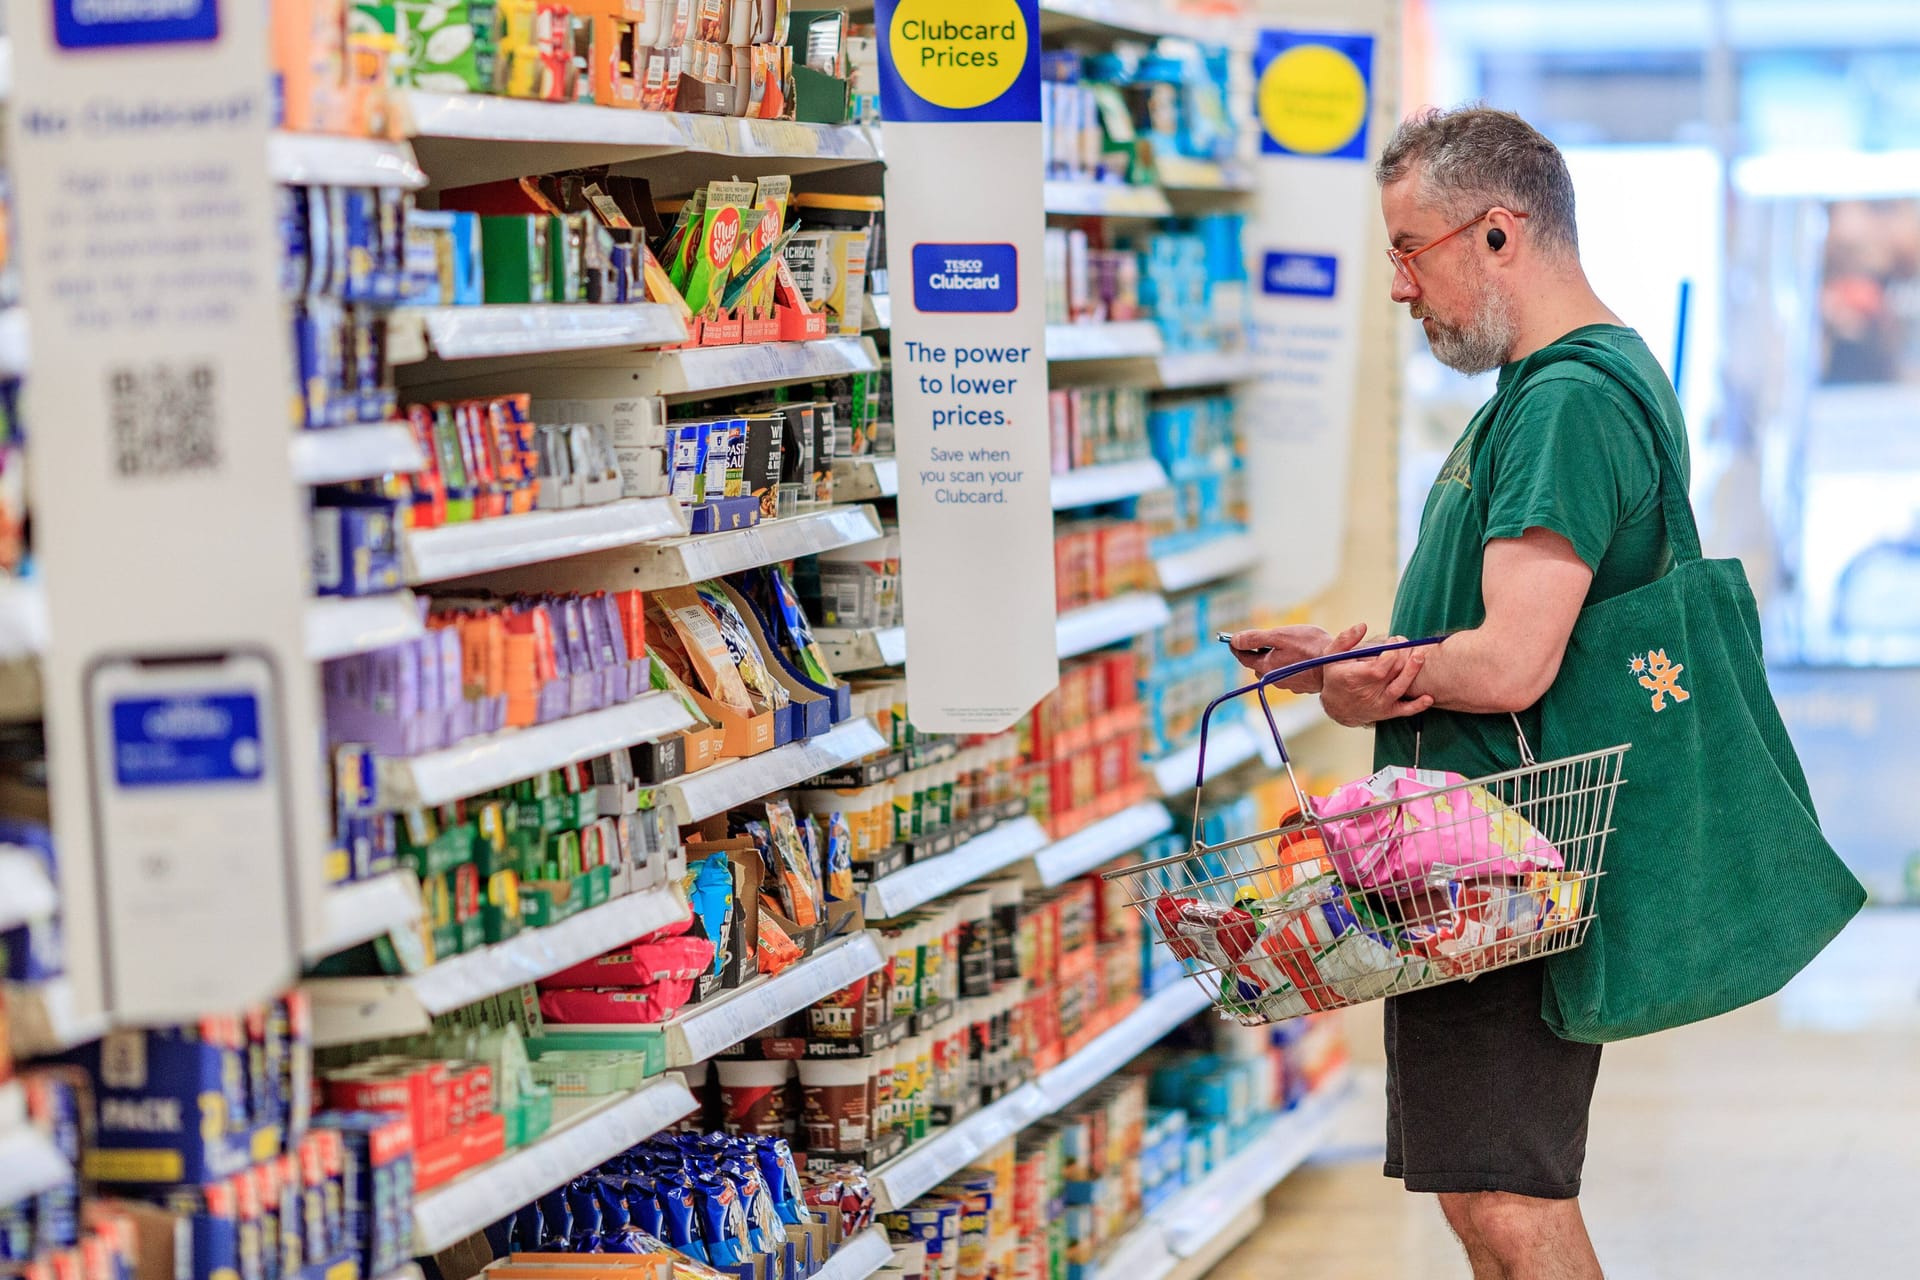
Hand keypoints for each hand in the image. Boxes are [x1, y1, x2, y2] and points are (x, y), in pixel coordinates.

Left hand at [1227, 623, 1368, 692]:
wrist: (1338, 665)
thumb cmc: (1310, 648)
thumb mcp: (1280, 636)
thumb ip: (1255, 638)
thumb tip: (1234, 640)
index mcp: (1266, 667)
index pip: (1243, 657)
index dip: (1236, 646)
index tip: (1231, 638)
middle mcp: (1275, 679)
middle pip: (1258, 664)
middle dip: (1256, 651)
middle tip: (1260, 639)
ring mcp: (1288, 684)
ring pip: (1273, 669)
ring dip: (1274, 657)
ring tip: (1284, 645)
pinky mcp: (1301, 685)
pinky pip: (1288, 672)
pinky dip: (1288, 663)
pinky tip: (1299, 655)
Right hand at [1322, 637, 1435, 726]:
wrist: (1336, 705)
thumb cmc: (1336, 675)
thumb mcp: (1332, 656)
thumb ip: (1345, 639)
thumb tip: (1363, 625)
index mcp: (1353, 678)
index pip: (1379, 667)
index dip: (1390, 653)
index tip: (1393, 641)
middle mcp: (1367, 693)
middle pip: (1392, 673)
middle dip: (1402, 654)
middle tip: (1404, 642)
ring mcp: (1378, 704)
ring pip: (1400, 688)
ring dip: (1412, 672)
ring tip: (1420, 655)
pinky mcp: (1387, 712)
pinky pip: (1404, 711)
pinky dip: (1417, 706)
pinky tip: (1429, 698)